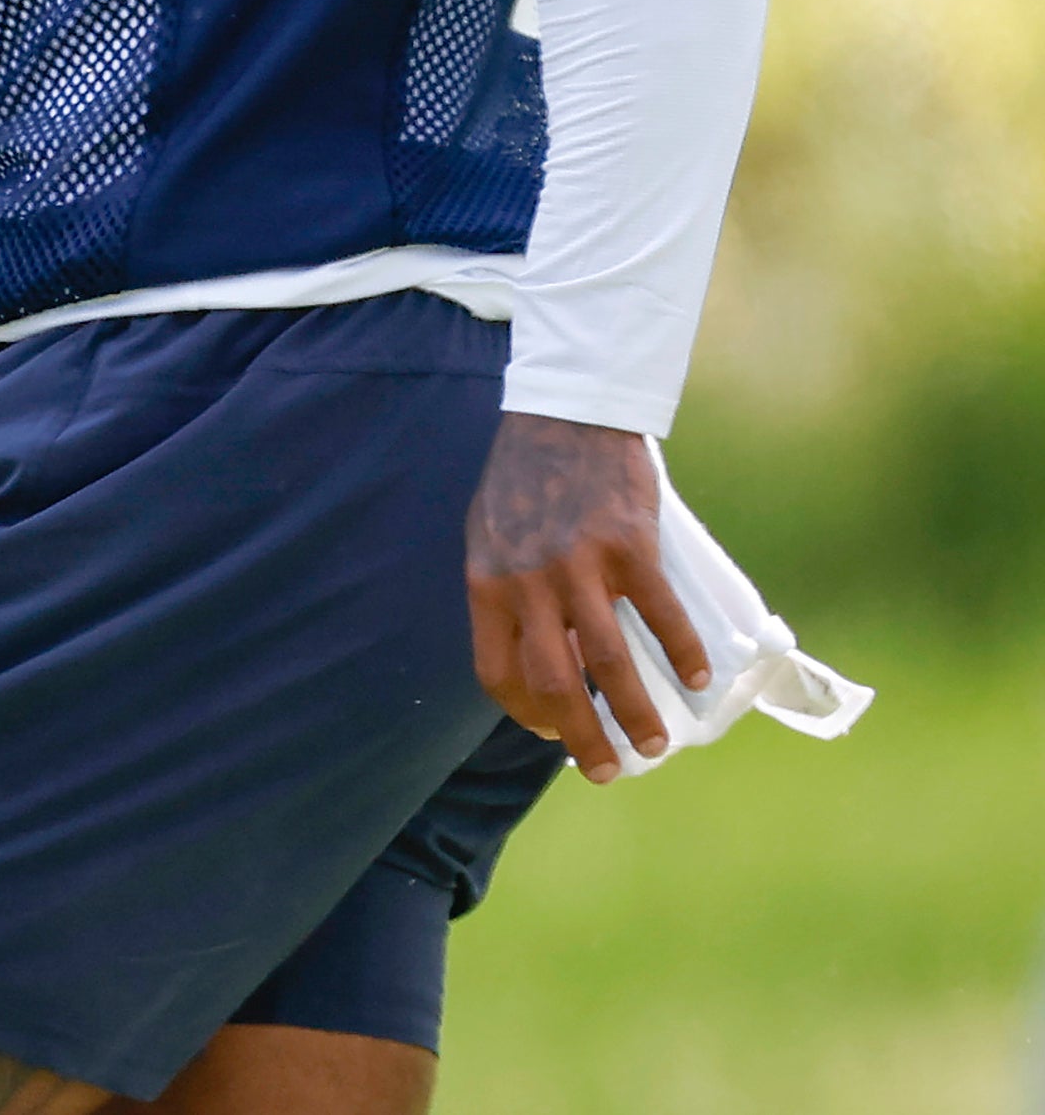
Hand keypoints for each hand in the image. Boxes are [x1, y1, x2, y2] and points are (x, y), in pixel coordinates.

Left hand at [465, 412, 712, 781]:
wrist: (563, 416)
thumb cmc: (524, 480)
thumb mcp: (489, 537)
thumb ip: (505, 590)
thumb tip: (532, 649)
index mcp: (488, 584)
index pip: (496, 671)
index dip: (523, 713)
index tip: (550, 733)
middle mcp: (528, 582)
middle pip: (553, 680)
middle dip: (581, 736)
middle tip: (609, 770)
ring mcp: (578, 564)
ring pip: (607, 659)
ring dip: (635, 710)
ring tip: (657, 742)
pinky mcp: (627, 544)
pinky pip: (659, 613)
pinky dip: (682, 652)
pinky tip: (699, 678)